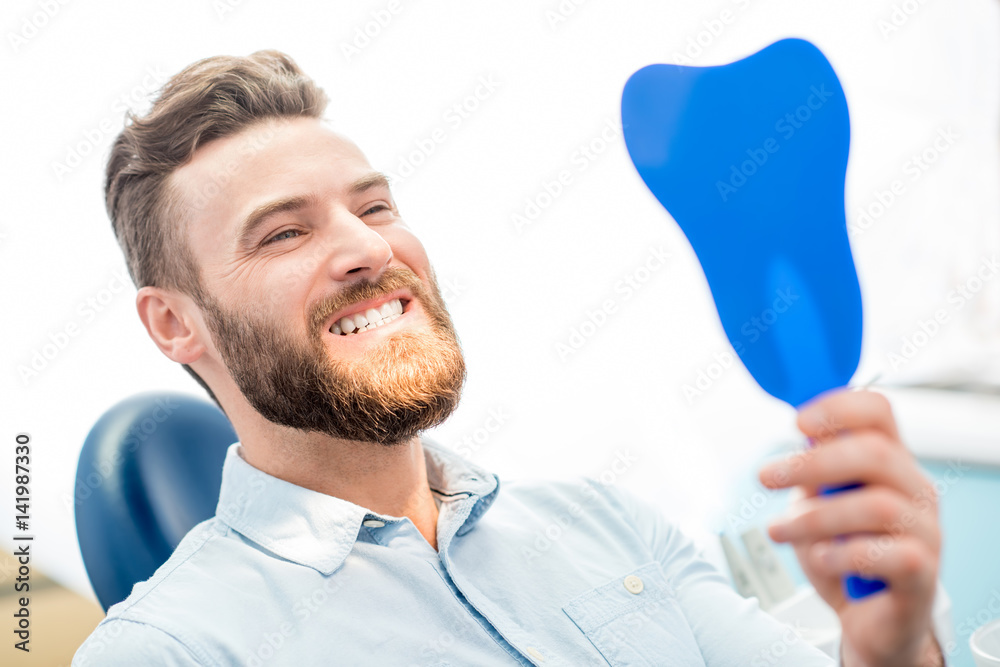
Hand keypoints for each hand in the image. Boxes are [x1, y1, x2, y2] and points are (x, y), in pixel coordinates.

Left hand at [758, 388, 943, 665]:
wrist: (868, 619)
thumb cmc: (843, 553)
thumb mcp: (818, 503)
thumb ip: (814, 471)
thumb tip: (801, 436)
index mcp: (890, 462)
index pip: (878, 413)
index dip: (839, 408)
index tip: (797, 423)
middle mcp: (914, 490)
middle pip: (875, 453)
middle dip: (812, 463)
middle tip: (766, 477)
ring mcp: (925, 532)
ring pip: (877, 506)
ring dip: (815, 517)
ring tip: (779, 530)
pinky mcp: (922, 575)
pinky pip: (890, 556)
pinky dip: (844, 554)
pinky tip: (820, 559)